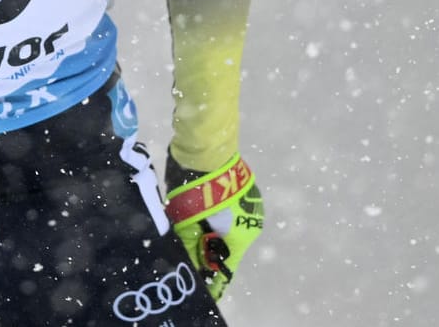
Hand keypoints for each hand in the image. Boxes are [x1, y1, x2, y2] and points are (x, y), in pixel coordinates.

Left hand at [164, 153, 263, 299]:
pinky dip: (218, 214)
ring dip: (214, 230)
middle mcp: (251, 225)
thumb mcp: (186, 223)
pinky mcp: (247, 189)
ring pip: (229, 227)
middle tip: (190, 252)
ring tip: (193, 228)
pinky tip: (202, 208)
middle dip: (210, 252)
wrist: (205, 149)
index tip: (204, 290)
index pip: (226, 270)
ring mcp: (252, 205)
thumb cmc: (194, 190)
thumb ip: (190, 247)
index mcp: (239, 238)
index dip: (213, 282)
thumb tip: (191, 266)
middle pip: (227, 248)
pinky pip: (231, 210)